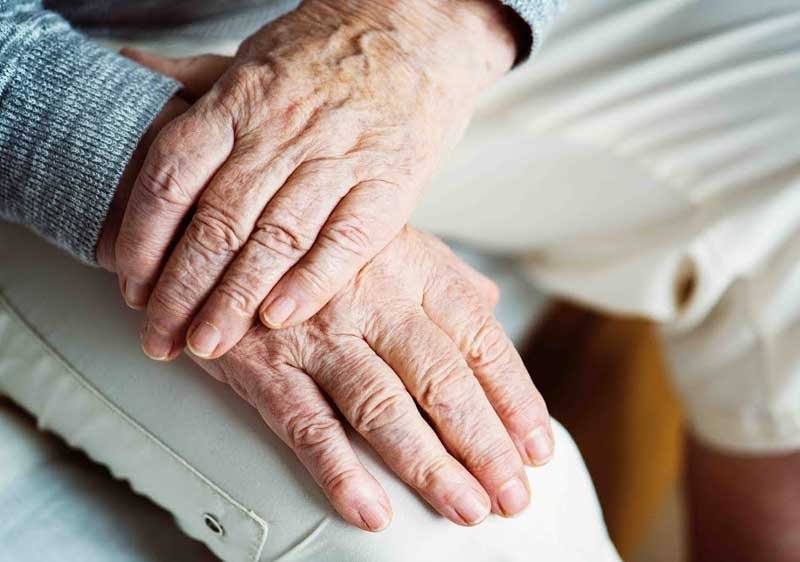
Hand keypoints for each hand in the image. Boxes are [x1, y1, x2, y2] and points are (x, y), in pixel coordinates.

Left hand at [112, 0, 519, 360]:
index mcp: (240, 100)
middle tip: (161, 339)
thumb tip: (130, 68)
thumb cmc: (330, 50)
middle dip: (182, 290)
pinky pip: (346, 240)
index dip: (145, 238)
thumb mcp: (253, 55)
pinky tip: (280, 318)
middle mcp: (283, 131)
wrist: (417, 28)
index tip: (132, 287)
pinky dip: (311, 281)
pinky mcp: (389, 183)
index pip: (174, 176)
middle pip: (218, 221)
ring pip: (275, 238)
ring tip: (208, 344)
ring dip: (235, 299)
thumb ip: (194, 79)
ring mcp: (338, 157)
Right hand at [198, 227, 553, 530]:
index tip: (536, 446)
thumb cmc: (318, 247)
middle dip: (483, 444)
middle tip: (512, 495)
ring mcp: (317, 332)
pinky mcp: (264, 365)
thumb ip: (442, 274)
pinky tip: (372, 511)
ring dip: (428, 466)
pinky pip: (307, 426)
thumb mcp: (387, 239)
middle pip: (441, 380)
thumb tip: (492, 304)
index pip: (479, 339)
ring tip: (465, 509)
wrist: (223, 236)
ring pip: (383, 408)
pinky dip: (339, 473)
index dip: (514, 397)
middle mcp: (372, 298)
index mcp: (411, 268)